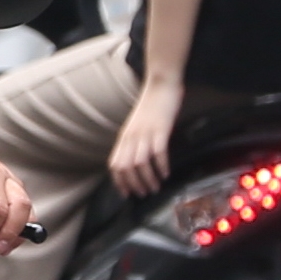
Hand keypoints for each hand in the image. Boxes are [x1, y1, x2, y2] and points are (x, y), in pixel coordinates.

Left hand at [109, 75, 184, 198]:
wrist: (160, 85)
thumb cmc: (151, 106)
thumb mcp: (137, 126)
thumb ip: (134, 141)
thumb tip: (135, 160)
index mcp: (124, 137)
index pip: (115, 164)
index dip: (119, 181)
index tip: (127, 193)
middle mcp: (131, 137)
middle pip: (125, 167)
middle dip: (134, 184)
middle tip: (144, 194)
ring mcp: (145, 133)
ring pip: (140, 163)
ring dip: (148, 179)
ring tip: (155, 188)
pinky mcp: (159, 130)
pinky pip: (158, 153)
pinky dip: (161, 166)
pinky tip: (166, 174)